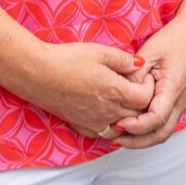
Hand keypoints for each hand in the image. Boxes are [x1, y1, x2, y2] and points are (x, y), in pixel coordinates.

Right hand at [17, 40, 157, 138]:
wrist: (37, 74)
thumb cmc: (66, 60)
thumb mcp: (100, 52)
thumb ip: (124, 60)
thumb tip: (140, 65)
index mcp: (115, 91)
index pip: (146, 98)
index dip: (149, 87)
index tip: (143, 77)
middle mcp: (108, 111)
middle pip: (138, 115)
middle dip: (142, 102)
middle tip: (136, 86)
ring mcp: (94, 121)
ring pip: (122, 127)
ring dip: (128, 116)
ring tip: (123, 100)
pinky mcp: (81, 125)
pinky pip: (103, 132)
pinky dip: (110, 125)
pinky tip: (106, 112)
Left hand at [111, 18, 185, 147]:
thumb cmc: (173, 39)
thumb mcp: (148, 52)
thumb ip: (134, 75)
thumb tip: (120, 94)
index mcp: (174, 87)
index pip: (156, 118)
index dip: (136, 126)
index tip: (118, 123)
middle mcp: (182, 100)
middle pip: (162, 134)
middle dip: (137, 141)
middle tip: (115, 138)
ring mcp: (183, 103)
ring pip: (165, 132)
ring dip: (143, 139)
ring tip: (122, 136)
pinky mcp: (180, 102)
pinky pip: (166, 123)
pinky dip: (150, 130)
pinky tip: (134, 125)